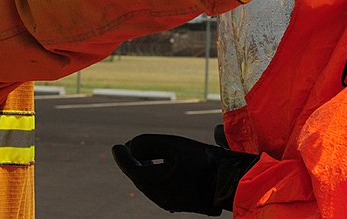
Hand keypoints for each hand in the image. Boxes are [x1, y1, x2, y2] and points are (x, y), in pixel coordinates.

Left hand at [112, 133, 257, 215]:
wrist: (229, 184)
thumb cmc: (201, 162)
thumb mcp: (172, 145)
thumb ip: (147, 143)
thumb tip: (131, 147)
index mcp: (153, 184)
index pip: (130, 168)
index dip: (122, 156)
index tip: (116, 146)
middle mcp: (158, 197)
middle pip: (138, 177)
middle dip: (132, 161)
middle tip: (128, 147)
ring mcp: (170, 202)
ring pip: (149, 184)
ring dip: (143, 168)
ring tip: (141, 155)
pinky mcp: (180, 202)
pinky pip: (160, 188)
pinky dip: (155, 175)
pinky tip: (160, 167)